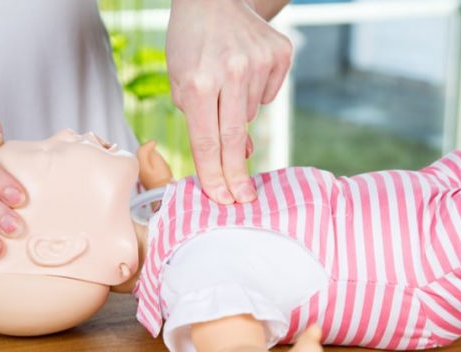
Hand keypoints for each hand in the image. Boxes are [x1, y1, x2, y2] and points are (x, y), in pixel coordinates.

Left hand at [166, 0, 292, 203]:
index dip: (213, 174)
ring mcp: (259, 63)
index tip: (223, 198)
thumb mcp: (180, 82)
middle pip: (233, 139)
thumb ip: (202, 122)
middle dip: (236, 174)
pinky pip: (268, 94)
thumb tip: (240, 154)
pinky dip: (255, 94)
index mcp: (199, 83)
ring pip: (251, 115)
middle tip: (243, 198)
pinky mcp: (279, 54)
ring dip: (236, 115)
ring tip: (224, 87)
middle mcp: (231, 73)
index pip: (207, 142)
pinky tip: (243, 73)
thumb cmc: (189, 44)